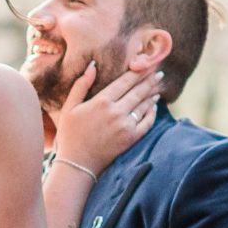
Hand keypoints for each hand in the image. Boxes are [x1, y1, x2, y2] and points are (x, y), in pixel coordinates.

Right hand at [48, 63, 162, 173]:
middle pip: (138, 91)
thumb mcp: (69, 107)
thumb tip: (93, 65)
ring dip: (152, 94)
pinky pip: (147, 122)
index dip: (138, 71)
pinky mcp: (131, 138)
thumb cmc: (70, 135)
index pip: (125, 81)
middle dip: (150, 80)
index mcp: (101, 101)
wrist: (77, 164)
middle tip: (158, 72)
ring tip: (157, 87)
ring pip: (144, 105)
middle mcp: (116, 111)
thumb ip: (81, 85)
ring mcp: (126, 125)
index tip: (147, 63)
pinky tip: (153, 106)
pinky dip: (152, 113)